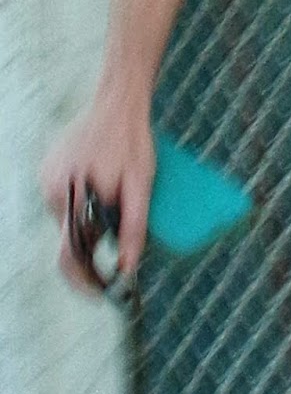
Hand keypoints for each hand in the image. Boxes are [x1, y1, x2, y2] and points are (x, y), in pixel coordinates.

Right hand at [40, 86, 154, 292]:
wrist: (119, 100)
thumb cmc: (133, 141)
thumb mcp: (142, 185)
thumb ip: (134, 228)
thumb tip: (127, 268)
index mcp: (71, 198)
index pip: (69, 257)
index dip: (85, 281)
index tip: (101, 293)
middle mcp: (51, 191)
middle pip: (71, 236)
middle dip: (94, 241)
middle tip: (119, 229)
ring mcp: (46, 178)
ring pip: (68, 217)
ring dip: (88, 217)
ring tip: (114, 191)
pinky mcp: (49, 169)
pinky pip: (65, 198)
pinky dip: (81, 201)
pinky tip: (100, 181)